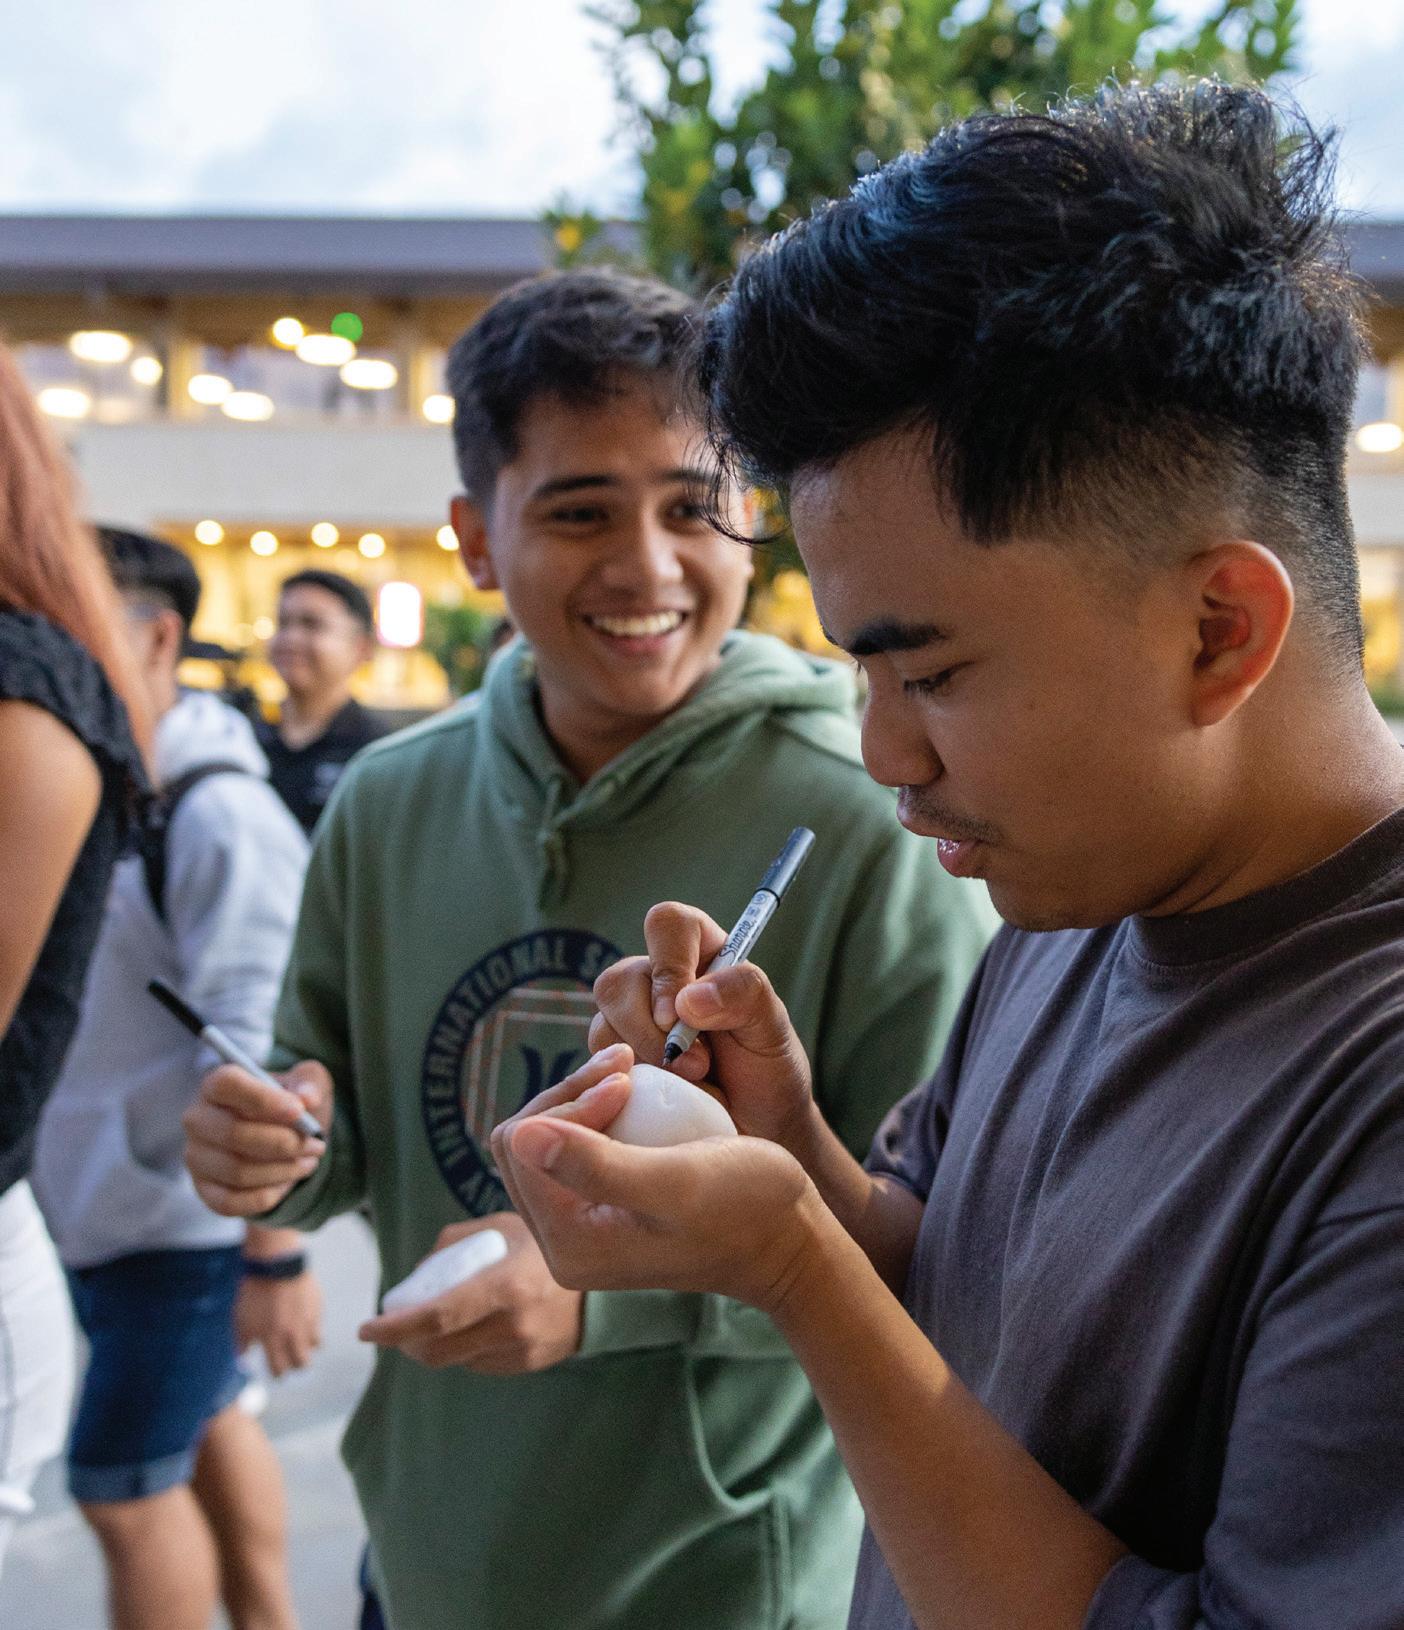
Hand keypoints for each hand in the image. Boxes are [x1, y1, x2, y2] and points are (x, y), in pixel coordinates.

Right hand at [184, 1061, 330, 1216]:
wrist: (283, 1138)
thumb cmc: (291, 1104)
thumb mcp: (307, 1083)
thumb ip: (310, 1083)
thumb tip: (308, 1099)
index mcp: (217, 1084)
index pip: (226, 1084)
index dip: (262, 1098)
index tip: (299, 1111)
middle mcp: (198, 1119)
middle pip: (234, 1133)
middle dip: (284, 1142)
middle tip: (316, 1145)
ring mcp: (197, 1157)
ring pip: (237, 1171)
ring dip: (282, 1170)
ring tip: (310, 1162)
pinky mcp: (204, 1190)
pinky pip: (231, 1202)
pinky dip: (266, 1196)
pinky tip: (287, 1183)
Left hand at [236, 1271, 322, 1375]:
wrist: (275, 1264)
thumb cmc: (254, 1292)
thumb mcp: (240, 1319)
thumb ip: (242, 1343)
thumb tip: (243, 1359)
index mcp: (272, 1340)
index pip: (280, 1369)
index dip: (278, 1373)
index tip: (277, 1370)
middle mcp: (292, 1334)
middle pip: (302, 1363)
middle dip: (296, 1364)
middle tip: (291, 1358)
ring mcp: (308, 1321)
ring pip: (315, 1346)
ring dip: (308, 1346)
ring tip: (301, 1340)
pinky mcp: (318, 1307)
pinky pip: (319, 1324)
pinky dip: (313, 1328)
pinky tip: (305, 1321)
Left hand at [357, 1214, 583, 1374]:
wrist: (606, 1279)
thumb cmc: (547, 1244)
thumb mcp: (505, 1225)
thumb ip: (457, 1241)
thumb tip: (417, 1272)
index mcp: (506, 1287)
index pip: (435, 1318)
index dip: (393, 1327)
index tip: (365, 1328)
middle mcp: (513, 1326)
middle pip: (436, 1351)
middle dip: (404, 1342)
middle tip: (391, 1326)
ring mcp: (522, 1351)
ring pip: (453, 1360)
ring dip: (431, 1346)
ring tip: (430, 1321)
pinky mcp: (527, 1365)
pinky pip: (477, 1363)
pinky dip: (461, 1348)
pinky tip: (469, 1326)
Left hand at [490, 1079, 826, 1314]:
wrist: (788, 1239)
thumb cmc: (746, 1207)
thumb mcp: (675, 1182)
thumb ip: (596, 1165)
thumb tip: (521, 1136)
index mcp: (569, 1246)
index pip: (519, 1145)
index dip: (568, 1101)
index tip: (626, 1081)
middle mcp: (564, 1246)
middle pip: (522, 1141)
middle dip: (570, 1094)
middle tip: (626, 1065)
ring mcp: (582, 1229)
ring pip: (546, 1138)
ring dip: (583, 1097)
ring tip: (631, 1073)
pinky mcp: (603, 1210)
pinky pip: (574, 1147)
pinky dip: (598, 1113)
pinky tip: (635, 1094)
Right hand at [589, 901, 817, 1149]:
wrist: (755, 1126)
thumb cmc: (768, 1070)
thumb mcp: (772, 1028)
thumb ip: (744, 995)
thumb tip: (689, 998)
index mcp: (699, 951)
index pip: (668, 924)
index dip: (668, 965)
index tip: (681, 1015)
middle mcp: (657, 979)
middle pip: (619, 979)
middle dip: (651, 1031)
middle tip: (697, 1066)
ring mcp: (630, 1019)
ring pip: (603, 1024)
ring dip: (644, 1060)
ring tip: (691, 1082)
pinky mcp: (614, 1059)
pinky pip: (597, 1065)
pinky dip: (629, 1084)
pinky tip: (664, 1094)